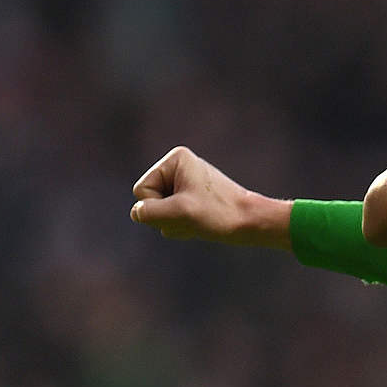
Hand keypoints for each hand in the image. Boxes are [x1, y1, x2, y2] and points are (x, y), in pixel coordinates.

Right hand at [130, 146, 291, 249]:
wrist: (250, 222)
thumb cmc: (219, 214)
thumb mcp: (179, 212)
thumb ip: (148, 212)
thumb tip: (137, 213)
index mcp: (175, 160)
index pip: (141, 190)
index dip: (158, 206)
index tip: (187, 205)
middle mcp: (178, 167)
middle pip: (148, 201)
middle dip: (167, 215)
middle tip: (195, 215)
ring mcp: (183, 183)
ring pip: (158, 212)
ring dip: (176, 223)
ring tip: (200, 219)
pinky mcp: (189, 198)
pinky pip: (170, 218)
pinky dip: (182, 226)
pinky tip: (201, 224)